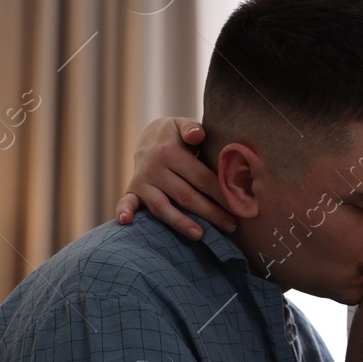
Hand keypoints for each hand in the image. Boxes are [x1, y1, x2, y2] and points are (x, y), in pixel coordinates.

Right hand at [114, 116, 236, 238]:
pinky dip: (124, 211)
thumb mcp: (182, 125)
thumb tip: (198, 134)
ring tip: (200, 235)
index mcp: (170, 153)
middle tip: (231, 226)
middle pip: (185, 195)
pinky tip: (125, 222)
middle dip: (210, 212)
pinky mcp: (132, 191)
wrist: (149, 137)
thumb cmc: (175, 135)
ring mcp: (142, 182)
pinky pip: (126, 202)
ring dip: (180, 222)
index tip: (238, 205)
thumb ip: (191, 128)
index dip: (220, 193)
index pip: (200, 177)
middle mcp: (154, 169)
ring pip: (162, 207)